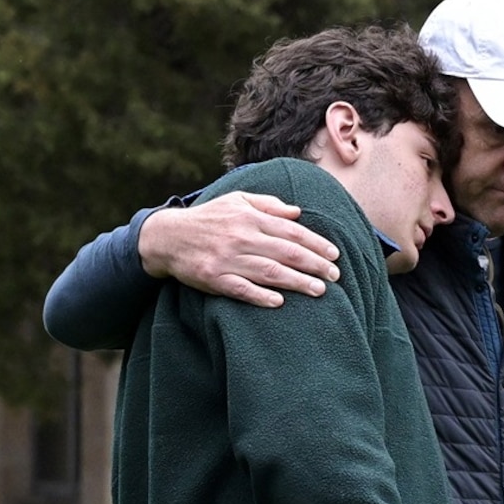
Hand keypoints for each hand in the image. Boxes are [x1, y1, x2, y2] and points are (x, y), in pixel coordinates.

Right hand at [139, 192, 341, 305]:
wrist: (168, 236)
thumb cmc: (209, 218)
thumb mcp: (236, 201)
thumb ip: (268, 205)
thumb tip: (297, 212)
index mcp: (250, 217)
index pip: (291, 230)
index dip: (316, 243)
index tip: (334, 255)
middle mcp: (241, 237)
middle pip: (286, 252)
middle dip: (314, 265)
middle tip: (336, 276)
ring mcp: (227, 259)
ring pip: (269, 272)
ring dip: (297, 282)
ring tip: (319, 290)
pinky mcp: (214, 278)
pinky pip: (241, 289)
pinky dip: (260, 296)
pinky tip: (279, 302)